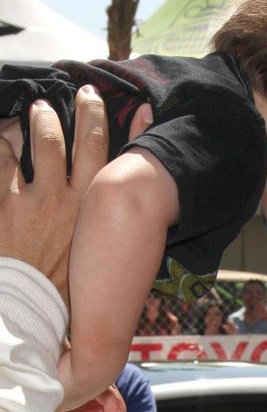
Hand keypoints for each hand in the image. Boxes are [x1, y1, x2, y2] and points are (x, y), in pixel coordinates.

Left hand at [0, 86, 107, 304]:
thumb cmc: (61, 295)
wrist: (28, 314)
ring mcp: (32, 199)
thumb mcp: (91, 263)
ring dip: (34, 122)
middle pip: (74, 140)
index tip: (98, 99)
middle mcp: (66, 199)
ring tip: (31, 112)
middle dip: (77, 113)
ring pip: (35, 141)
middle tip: (72, 97)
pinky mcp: (2, 204)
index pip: (103, 155)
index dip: (102, 121)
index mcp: (91, 213)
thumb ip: (98, 237)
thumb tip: (110, 234)